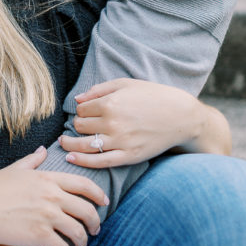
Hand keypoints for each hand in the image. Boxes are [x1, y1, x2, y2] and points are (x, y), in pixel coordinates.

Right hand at [0, 147, 107, 245]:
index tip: (104, 202)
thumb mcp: (15, 169)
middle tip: (95, 229)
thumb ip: (33, 160)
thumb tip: (43, 149)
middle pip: (86, 210)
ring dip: (83, 241)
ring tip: (80, 245)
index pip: (84, 185)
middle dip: (95, 222)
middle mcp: (52, 196)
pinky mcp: (39, 235)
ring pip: (78, 231)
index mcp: (48, 178)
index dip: (98, 195)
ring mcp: (47, 216)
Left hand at [59, 79, 207, 167]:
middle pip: (81, 126)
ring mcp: (120, 141)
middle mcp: (113, 122)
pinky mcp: (128, 156)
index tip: (85, 112)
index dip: (81, 111)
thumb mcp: (126, 84)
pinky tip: (71, 158)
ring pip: (84, 144)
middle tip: (81, 125)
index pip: (81, 109)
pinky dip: (82, 161)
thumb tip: (77, 99)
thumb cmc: (153, 96)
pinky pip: (99, 162)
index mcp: (111, 102)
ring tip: (64, 143)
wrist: (181, 116)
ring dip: (70, 144)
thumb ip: (99, 89)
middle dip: (78, 125)